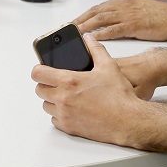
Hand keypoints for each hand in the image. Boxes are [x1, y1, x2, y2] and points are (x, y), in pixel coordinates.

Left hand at [33, 34, 153, 145]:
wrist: (128, 120)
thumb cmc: (119, 96)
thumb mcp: (109, 66)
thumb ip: (96, 49)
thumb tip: (89, 39)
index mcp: (69, 81)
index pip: (38, 73)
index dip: (39, 69)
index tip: (43, 69)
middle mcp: (63, 99)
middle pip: (39, 90)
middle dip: (46, 84)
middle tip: (57, 82)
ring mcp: (65, 114)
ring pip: (46, 105)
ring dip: (52, 100)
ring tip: (67, 95)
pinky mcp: (69, 128)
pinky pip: (55, 120)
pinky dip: (60, 114)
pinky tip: (72, 108)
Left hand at [73, 0, 166, 40]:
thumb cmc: (162, 17)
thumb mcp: (140, 10)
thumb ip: (125, 14)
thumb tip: (113, 22)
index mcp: (124, 2)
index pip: (99, 8)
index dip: (85, 15)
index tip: (73, 22)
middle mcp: (124, 6)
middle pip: (96, 12)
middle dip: (80, 20)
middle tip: (68, 28)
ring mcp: (129, 15)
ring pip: (101, 19)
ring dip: (86, 26)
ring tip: (75, 33)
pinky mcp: (134, 25)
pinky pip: (114, 29)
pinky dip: (102, 34)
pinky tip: (93, 39)